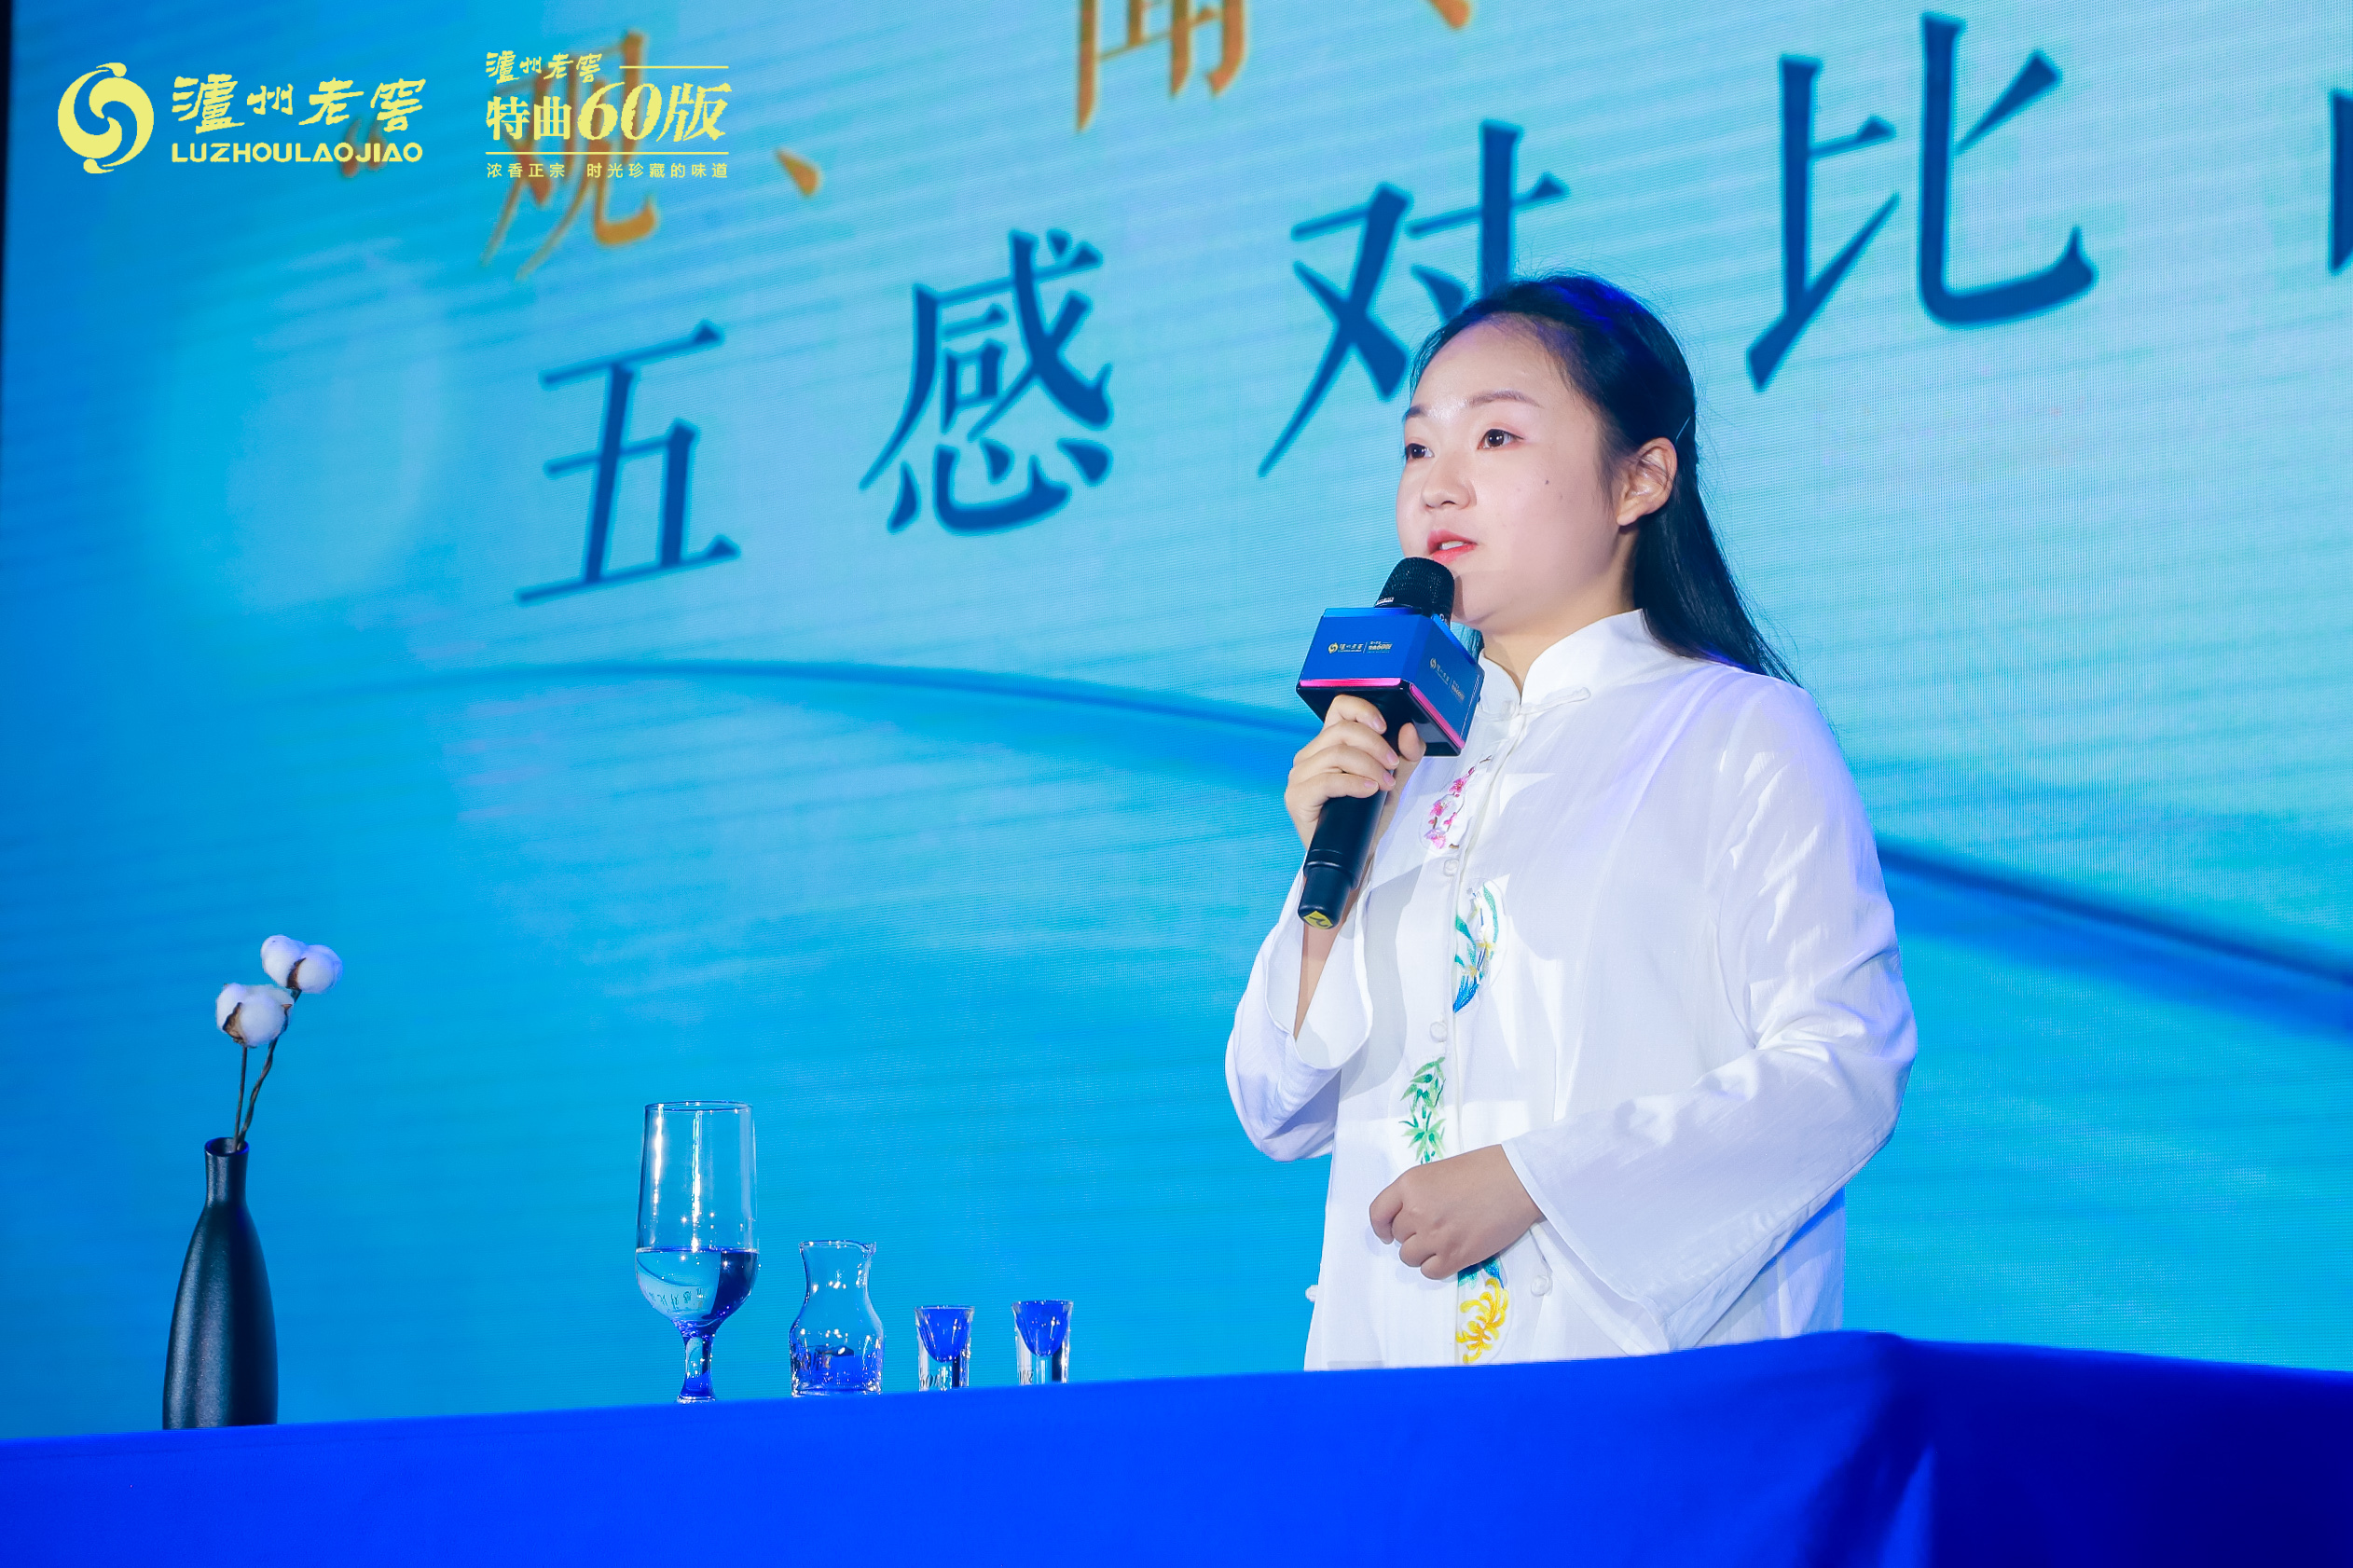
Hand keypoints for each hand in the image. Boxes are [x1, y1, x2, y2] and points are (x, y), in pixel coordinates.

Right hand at [1283, 694, 1426, 849]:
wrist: (1355, 854)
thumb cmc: (1366, 816)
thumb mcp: (1393, 780)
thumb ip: (1405, 755)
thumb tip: (1409, 730)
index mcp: (1329, 743)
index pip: (1339, 708)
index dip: (1362, 710)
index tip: (1384, 727)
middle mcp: (1310, 755)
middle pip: (1342, 731)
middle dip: (1375, 746)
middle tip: (1392, 767)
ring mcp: (1300, 776)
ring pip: (1336, 754)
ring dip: (1368, 767)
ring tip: (1383, 784)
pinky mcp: (1297, 797)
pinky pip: (1327, 781)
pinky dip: (1353, 783)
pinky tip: (1368, 791)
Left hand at [1368, 1145, 1542, 1278]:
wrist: (1518, 1181)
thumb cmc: (1484, 1170)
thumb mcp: (1438, 1171)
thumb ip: (1418, 1193)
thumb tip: (1408, 1217)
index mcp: (1410, 1184)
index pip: (1377, 1213)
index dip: (1382, 1226)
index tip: (1388, 1233)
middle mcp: (1416, 1210)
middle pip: (1399, 1236)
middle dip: (1412, 1234)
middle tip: (1436, 1227)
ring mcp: (1435, 1235)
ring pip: (1409, 1257)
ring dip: (1422, 1252)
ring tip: (1443, 1241)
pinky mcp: (1455, 1256)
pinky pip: (1430, 1272)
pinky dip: (1436, 1266)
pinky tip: (1450, 1254)